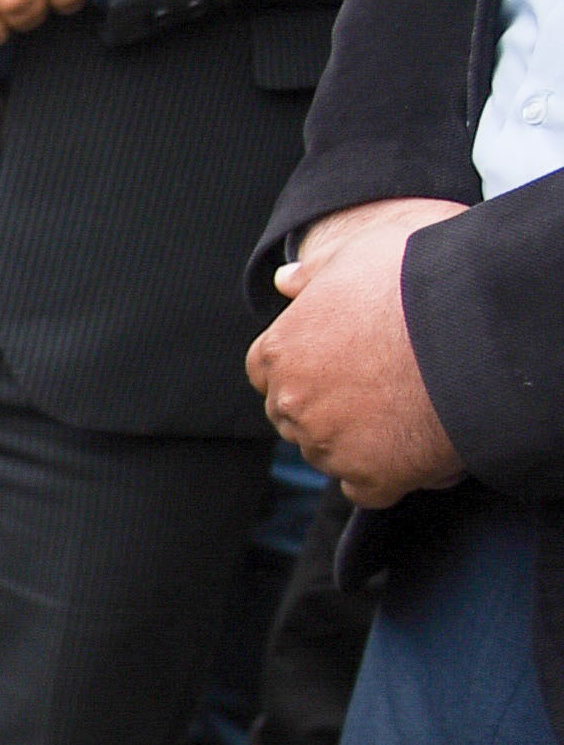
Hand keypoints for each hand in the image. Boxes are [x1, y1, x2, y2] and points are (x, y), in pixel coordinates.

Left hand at [251, 196, 470, 504]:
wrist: (475, 323)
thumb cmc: (417, 277)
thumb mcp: (359, 255)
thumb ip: (317, 274)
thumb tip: (284, 280)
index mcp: (279, 352)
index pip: (269, 373)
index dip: (305, 369)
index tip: (340, 364)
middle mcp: (292, 403)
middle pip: (297, 416)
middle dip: (328, 407)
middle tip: (382, 388)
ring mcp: (328, 444)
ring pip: (331, 453)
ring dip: (361, 441)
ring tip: (414, 410)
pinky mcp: (371, 477)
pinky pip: (368, 489)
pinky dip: (391, 475)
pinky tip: (421, 449)